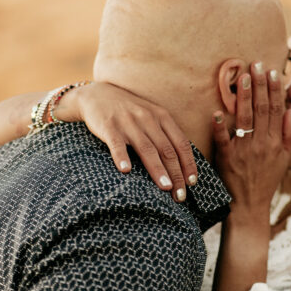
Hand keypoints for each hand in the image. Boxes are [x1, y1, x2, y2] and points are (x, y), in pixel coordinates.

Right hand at [57, 82, 196, 199]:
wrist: (98, 95)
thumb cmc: (129, 112)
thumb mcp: (152, 116)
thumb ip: (166, 135)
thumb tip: (183, 162)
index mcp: (162, 117)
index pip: (181, 143)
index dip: (188, 164)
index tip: (192, 183)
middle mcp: (148, 119)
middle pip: (166, 150)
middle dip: (176, 174)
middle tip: (181, 196)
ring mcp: (128, 122)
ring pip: (146, 148)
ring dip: (157, 169)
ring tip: (166, 187)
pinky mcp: (109, 126)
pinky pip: (117, 143)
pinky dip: (122, 156)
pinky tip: (126, 171)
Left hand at [212, 63, 290, 218]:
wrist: (249, 205)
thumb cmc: (266, 180)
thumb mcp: (284, 160)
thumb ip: (289, 136)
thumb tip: (290, 112)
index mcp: (276, 142)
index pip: (277, 110)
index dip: (275, 90)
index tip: (273, 72)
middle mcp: (262, 144)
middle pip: (262, 109)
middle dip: (260, 85)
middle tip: (256, 64)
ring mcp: (244, 150)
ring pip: (245, 118)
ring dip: (245, 97)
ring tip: (244, 77)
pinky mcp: (227, 158)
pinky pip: (223, 139)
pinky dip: (220, 126)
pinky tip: (218, 111)